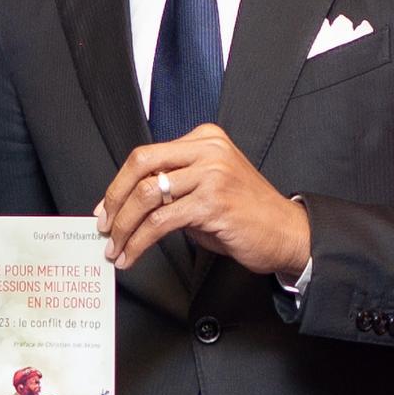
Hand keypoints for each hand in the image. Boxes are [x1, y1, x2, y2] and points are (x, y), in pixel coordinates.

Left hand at [92, 124, 309, 276]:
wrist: (288, 233)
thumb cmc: (247, 214)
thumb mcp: (207, 188)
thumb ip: (174, 187)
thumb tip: (130, 205)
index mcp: (204, 139)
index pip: (147, 155)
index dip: (119, 183)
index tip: (107, 208)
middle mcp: (208, 150)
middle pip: (141, 165)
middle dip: (115, 199)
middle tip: (105, 226)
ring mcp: (211, 173)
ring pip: (147, 194)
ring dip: (125, 226)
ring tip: (117, 248)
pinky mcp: (212, 202)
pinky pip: (161, 222)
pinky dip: (139, 242)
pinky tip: (132, 255)